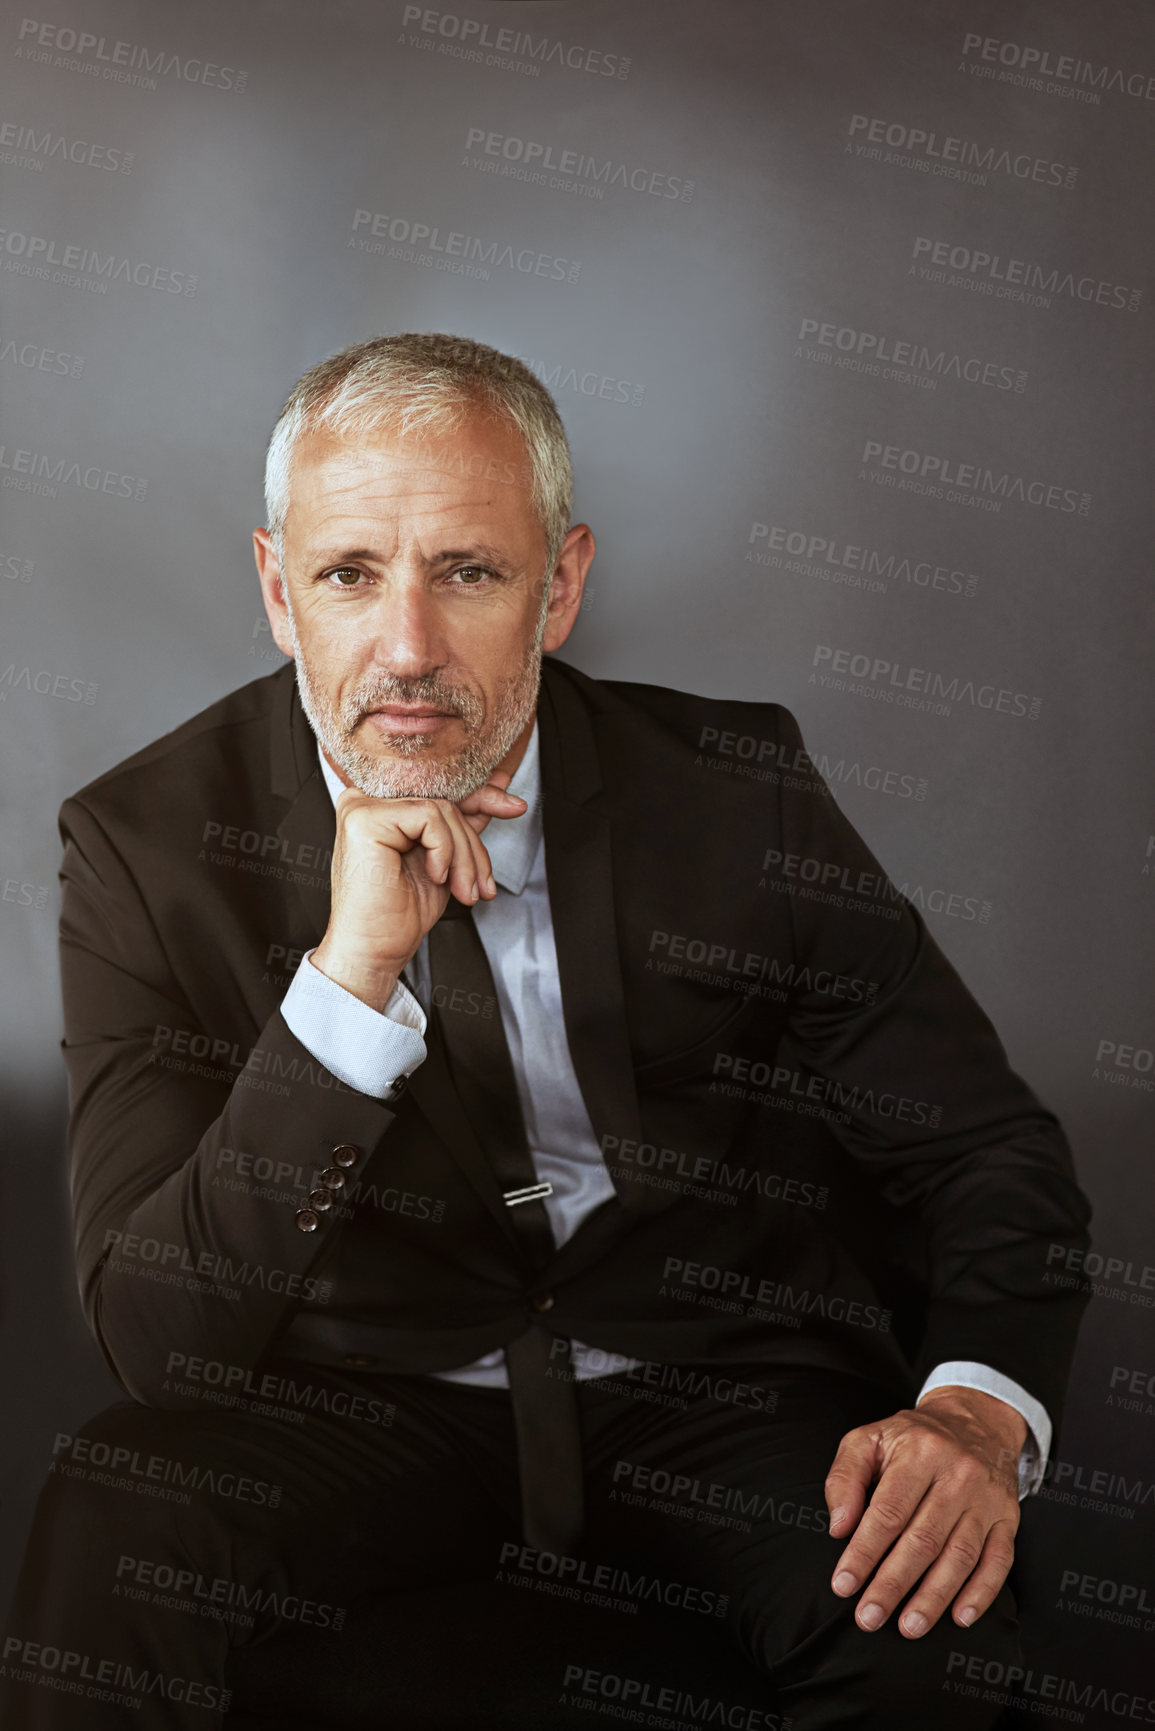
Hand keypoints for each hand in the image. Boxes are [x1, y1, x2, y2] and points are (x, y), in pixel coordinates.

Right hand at [310, 770, 526, 1009]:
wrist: (373, 951)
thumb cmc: (398, 915)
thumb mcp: (444, 862)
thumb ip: (461, 826)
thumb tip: (498, 793)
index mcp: (382, 810)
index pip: (440, 792)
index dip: (482, 797)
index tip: (513, 806)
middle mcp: (367, 801)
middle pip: (445, 802)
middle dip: (474, 847)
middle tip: (481, 885)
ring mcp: (362, 807)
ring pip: (442, 810)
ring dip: (464, 857)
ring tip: (463, 890)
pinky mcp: (364, 818)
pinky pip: (429, 817)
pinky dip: (444, 851)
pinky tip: (435, 877)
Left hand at [824, 1386, 1024, 1638]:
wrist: (973, 1421)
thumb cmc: (912, 1437)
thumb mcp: (869, 1439)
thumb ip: (845, 1478)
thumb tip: (839, 1526)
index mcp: (919, 1452)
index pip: (888, 1512)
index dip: (864, 1552)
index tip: (844, 1584)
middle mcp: (957, 1475)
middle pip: (923, 1539)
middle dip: (893, 1584)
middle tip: (868, 1617)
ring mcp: (986, 1499)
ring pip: (960, 1555)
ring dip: (934, 1597)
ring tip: (909, 1626)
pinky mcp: (1008, 1518)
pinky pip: (999, 1561)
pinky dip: (981, 1592)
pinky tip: (960, 1617)